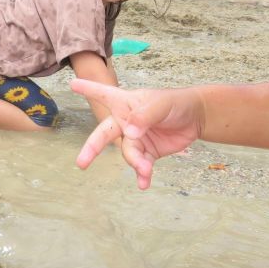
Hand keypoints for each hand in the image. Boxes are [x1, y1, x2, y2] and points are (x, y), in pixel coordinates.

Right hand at [70, 79, 203, 188]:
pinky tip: (144, 183)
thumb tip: (129, 132)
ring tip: (145, 170)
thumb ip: (144, 116)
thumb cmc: (175, 103)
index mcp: (126, 103)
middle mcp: (126, 121)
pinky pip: (141, 165)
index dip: (88, 89)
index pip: (104, 94)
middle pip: (105, 135)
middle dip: (92, 149)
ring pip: (128, 153)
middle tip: (81, 163)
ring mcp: (136, 139)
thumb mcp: (161, 105)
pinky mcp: (147, 152)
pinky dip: (142, 175)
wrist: (195, 118)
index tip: (73, 84)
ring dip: (135, 163)